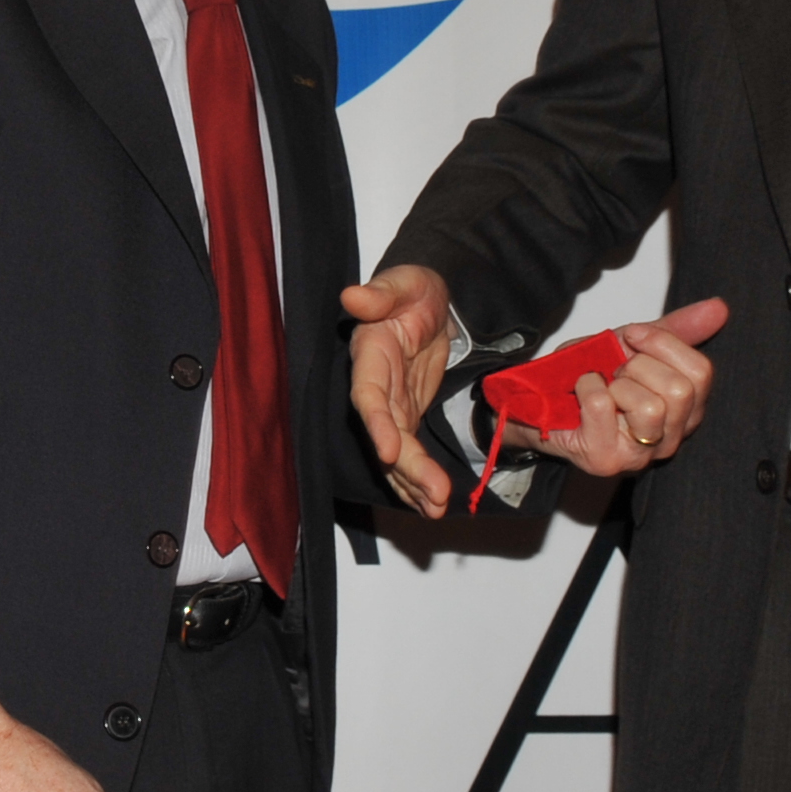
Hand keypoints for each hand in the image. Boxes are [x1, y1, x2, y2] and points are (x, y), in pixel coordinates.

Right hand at [344, 264, 456, 516]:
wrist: (431, 304)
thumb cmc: (414, 290)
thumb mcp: (405, 282)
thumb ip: (381, 292)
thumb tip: (353, 296)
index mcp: (370, 356)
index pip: (369, 395)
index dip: (377, 424)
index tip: (389, 451)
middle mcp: (375, 389)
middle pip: (386, 435)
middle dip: (407, 468)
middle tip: (436, 494)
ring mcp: (391, 407)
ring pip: (397, 453)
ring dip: (414, 483)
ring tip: (437, 508)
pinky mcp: (407, 417)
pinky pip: (409, 454)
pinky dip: (418, 480)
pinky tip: (432, 504)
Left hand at [523, 297, 729, 477]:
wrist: (540, 400)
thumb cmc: (593, 377)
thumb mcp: (634, 344)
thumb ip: (676, 328)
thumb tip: (720, 307)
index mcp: (687, 409)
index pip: (701, 373)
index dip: (663, 344)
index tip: (633, 338)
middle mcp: (672, 437)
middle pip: (680, 391)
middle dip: (638, 366)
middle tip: (615, 372)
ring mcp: (641, 454)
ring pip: (650, 406)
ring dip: (616, 383)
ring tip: (603, 388)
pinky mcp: (606, 459)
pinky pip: (601, 405)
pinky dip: (586, 386)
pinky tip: (581, 394)